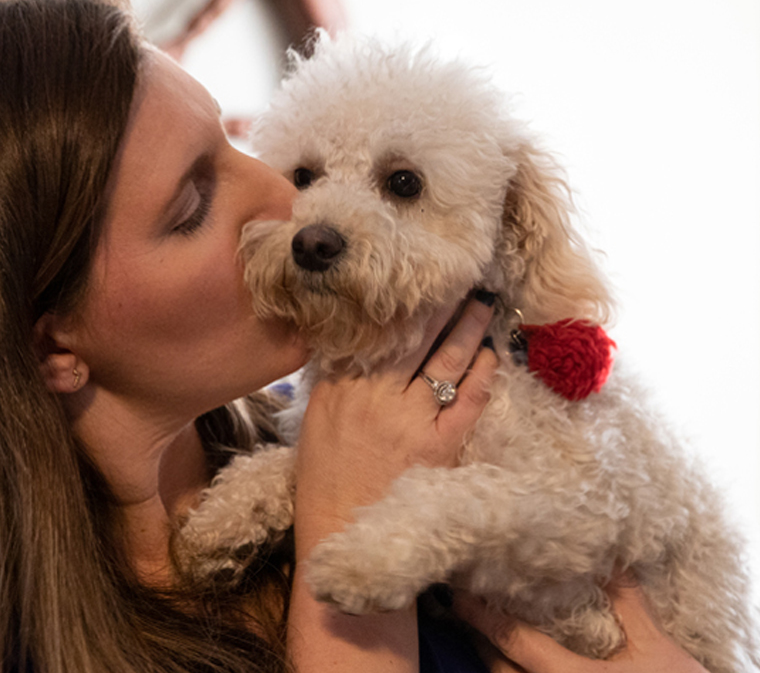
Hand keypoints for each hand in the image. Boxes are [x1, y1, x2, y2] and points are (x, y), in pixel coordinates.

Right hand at [293, 292, 497, 546]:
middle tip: (458, 276)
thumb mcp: (316, 421)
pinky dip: (482, 373)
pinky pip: (468, 399)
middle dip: (439, 303)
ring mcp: (409, 419)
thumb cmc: (324, 480)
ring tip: (483, 303)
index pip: (374, 332)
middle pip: (414, 336)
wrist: (342, 534)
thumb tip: (355, 344)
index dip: (398, 304)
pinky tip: (492, 354)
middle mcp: (374, 395)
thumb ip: (335, 380)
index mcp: (340, 387)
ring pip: (445, 359)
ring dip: (468, 327)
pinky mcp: (439, 445)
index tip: (413, 281)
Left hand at [453, 572, 710, 672]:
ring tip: (481, 633)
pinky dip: (514, 672)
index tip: (459, 593)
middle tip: (463, 608)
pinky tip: (510, 659)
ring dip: (493, 660)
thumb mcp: (657, 649)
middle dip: (479, 638)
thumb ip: (630, 605)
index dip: (482, 615)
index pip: (514, 641)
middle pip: (498, 668)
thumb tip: (614, 562)